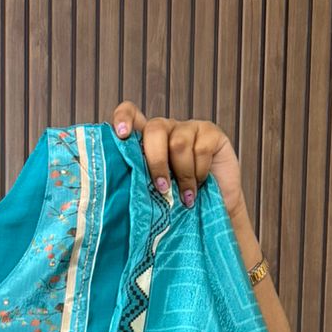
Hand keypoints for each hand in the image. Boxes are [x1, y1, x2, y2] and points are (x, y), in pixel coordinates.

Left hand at [110, 104, 243, 217]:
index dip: (124, 118)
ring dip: (182, 175)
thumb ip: (138, 183)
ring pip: (178, 143)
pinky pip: (201, 148)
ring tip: (185, 196)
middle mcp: (167, 130)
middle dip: (156, 162)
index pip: (130, 115)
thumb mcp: (153, 196)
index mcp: (146, 142)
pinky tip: (200, 185)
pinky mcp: (212, 133)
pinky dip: (199, 172)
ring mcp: (190, 128)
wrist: (213, 216)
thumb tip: (118, 187)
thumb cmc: (179, 208)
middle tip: (162, 188)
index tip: (121, 135)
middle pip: (155, 129)